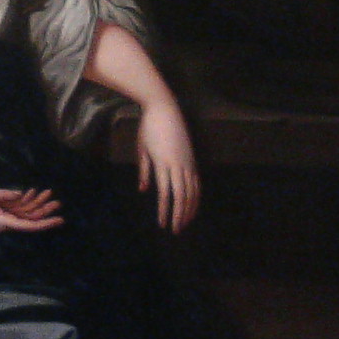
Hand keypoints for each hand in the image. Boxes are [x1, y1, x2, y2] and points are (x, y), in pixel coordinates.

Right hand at [0, 187, 64, 234]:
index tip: (60, 219)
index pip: (28, 224)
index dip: (46, 222)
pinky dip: (20, 203)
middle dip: (43, 209)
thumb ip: (3, 195)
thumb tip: (21, 195)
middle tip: (57, 200)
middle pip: (28, 218)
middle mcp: (2, 224)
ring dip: (33, 204)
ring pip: (21, 214)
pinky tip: (28, 193)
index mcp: (1, 221)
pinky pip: (11, 212)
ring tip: (46, 192)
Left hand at [135, 100, 199, 232]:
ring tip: (185, 222)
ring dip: (189, 209)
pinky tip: (193, 204)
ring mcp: (187, 162)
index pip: (166, 194)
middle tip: (176, 230)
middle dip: (179, 215)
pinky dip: (196, 196)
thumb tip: (143, 190)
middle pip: (182, 196)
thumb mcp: (142, 149)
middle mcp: (178, 165)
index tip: (162, 224)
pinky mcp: (192, 158)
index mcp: (163, 164)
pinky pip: (196, 182)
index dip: (164, 211)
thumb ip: (144, 171)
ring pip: (192, 191)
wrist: (165, 108)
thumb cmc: (148, 128)